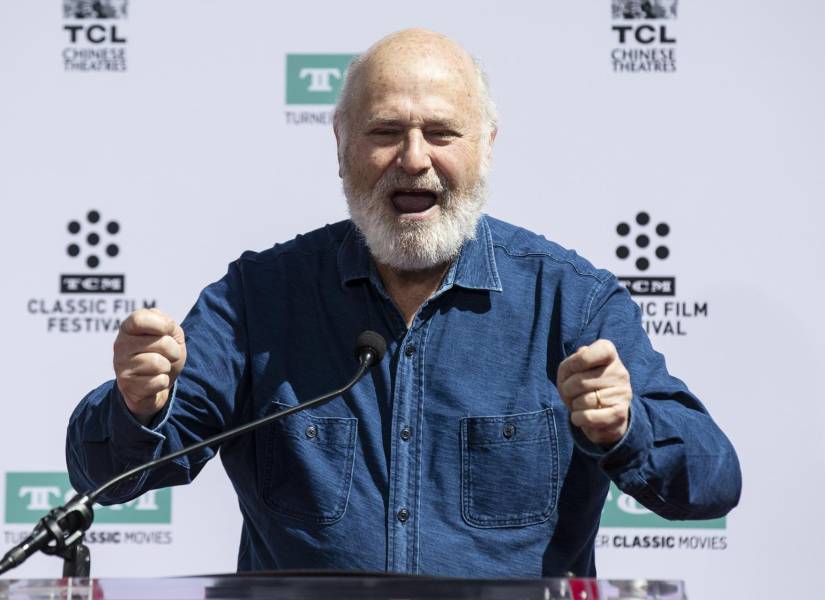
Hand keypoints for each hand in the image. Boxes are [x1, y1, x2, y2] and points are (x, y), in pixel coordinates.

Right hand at [113, 308, 186, 425]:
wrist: (157, 385)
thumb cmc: (164, 354)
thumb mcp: (171, 334)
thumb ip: (169, 325)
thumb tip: (166, 326)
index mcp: (128, 327)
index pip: (140, 319)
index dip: (163, 324)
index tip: (168, 331)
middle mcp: (120, 345)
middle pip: (162, 343)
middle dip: (174, 351)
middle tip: (167, 355)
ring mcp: (121, 366)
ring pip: (159, 364)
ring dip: (167, 367)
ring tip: (160, 368)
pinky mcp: (127, 386)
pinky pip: (159, 381)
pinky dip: (163, 382)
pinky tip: (153, 381)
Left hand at [557, 339, 631, 445]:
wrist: (604, 414)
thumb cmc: (583, 386)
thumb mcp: (572, 370)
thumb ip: (569, 364)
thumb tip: (579, 360)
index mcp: (610, 356)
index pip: (601, 350)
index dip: (578, 360)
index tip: (572, 368)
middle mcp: (620, 373)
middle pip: (580, 381)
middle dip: (566, 390)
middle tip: (571, 393)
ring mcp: (622, 393)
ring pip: (583, 401)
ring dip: (574, 405)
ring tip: (580, 404)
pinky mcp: (620, 414)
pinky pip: (588, 417)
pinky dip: (577, 418)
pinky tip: (581, 416)